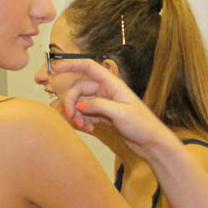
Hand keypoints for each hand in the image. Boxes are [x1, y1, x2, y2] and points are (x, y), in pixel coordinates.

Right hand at [52, 59, 175, 155]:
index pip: (89, 67)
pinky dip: (83, 120)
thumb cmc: (142, 125)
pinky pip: (86, 113)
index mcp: (112, 84)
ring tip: (81, 126)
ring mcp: (105, 103)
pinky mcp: (104, 115)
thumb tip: (80, 105)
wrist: (151, 142)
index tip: (55, 69)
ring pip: (81, 102)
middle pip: (80, 89)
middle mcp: (107, 91)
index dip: (71, 65)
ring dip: (77, 114)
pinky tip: (89, 129)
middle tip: (70, 117)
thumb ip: (99, 106)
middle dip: (72, 102)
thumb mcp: (120, 114)